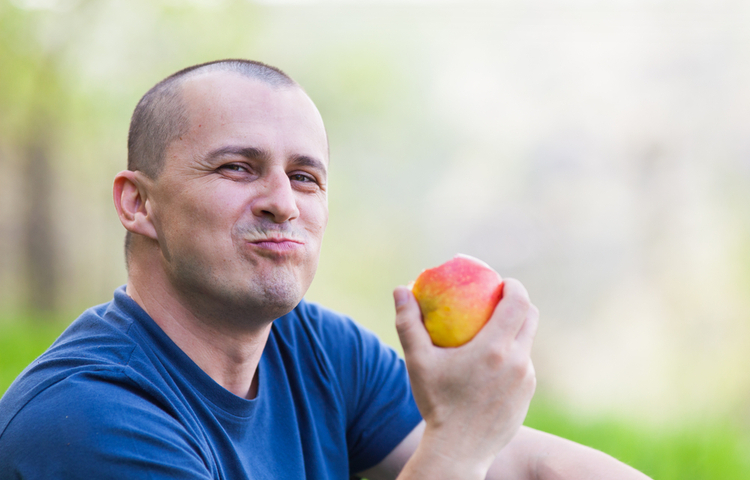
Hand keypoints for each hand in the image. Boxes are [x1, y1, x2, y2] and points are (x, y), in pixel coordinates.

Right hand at [394, 278, 538, 475]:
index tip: (500, 282)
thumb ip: (409, 323)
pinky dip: (512, 357)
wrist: (459, 450)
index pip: (518, 303)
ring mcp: (527, 380)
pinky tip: (491, 363)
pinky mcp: (527, 395)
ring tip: (492, 331)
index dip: (513, 286)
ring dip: (514, 331)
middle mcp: (518, 361)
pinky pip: (524, 366)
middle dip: (518, 303)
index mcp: (495, 348)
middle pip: (530, 318)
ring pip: (527, 343)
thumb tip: (400, 289)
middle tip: (498, 300)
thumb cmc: (435, 403)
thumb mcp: (418, 362)